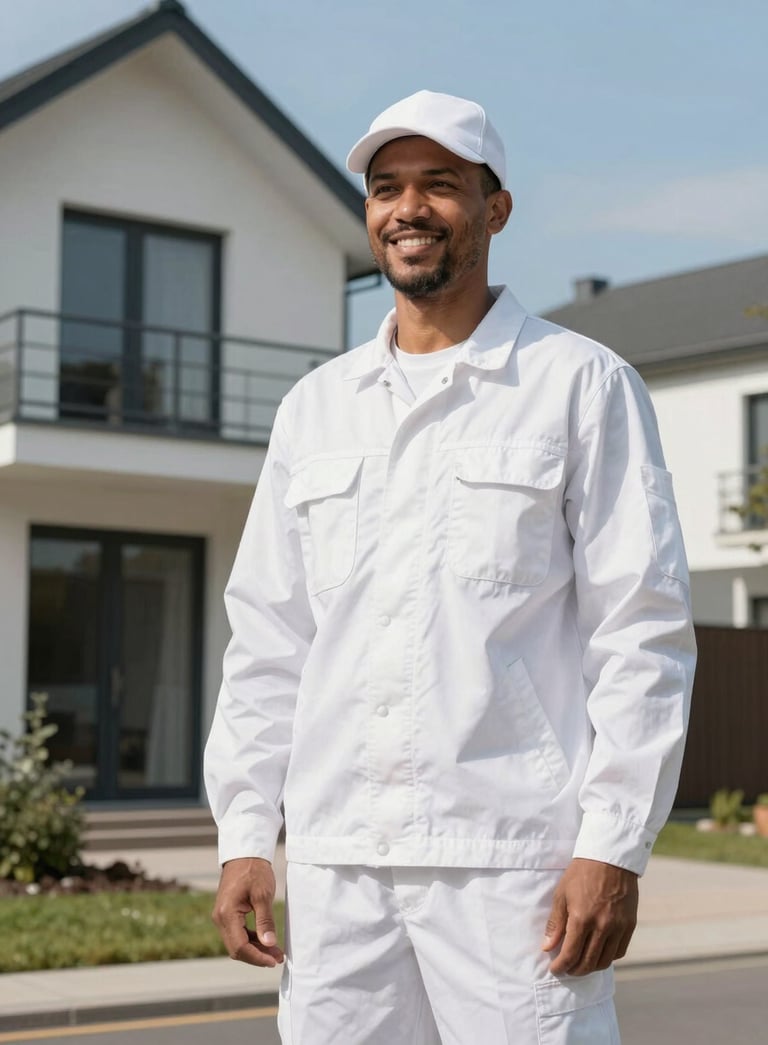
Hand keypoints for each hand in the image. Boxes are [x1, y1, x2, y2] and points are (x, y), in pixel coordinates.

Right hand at [212, 857, 283, 966]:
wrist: (244, 853)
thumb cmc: (254, 870)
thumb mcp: (263, 894)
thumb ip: (265, 921)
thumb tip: (269, 944)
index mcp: (226, 913)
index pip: (240, 946)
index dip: (257, 957)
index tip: (274, 960)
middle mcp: (220, 918)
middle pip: (237, 948)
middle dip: (257, 956)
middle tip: (278, 957)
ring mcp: (222, 916)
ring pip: (237, 942)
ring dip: (256, 949)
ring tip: (276, 952)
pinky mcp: (227, 914)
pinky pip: (238, 933)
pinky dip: (251, 940)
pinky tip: (266, 941)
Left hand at [542, 858, 637, 975]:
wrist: (609, 858)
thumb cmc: (581, 874)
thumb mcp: (562, 894)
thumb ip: (555, 923)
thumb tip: (547, 948)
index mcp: (582, 918)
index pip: (570, 954)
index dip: (561, 967)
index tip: (555, 969)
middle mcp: (602, 926)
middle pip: (588, 963)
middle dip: (575, 971)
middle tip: (567, 969)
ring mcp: (618, 927)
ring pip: (605, 961)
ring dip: (592, 967)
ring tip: (582, 964)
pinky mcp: (630, 924)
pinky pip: (619, 951)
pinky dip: (608, 957)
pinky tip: (599, 953)